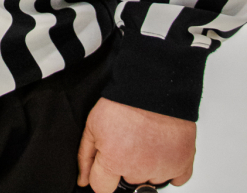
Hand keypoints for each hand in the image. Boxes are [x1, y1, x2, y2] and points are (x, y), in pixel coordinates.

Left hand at [77, 97, 194, 192]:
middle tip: (127, 141)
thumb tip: (84, 180)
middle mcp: (139, 171)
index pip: (102, 188)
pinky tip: (161, 147)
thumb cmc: (123, 101)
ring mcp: (163, 169)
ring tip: (145, 139)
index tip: (105, 165)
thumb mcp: (93, 123)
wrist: (154, 84)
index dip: (101, 175)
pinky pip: (175, 177)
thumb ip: (86, 156)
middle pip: (128, 182)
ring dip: (147, 166)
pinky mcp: (183, 164)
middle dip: (125, 166)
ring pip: (151, 180)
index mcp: (115, 161)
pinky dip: (169, 166)